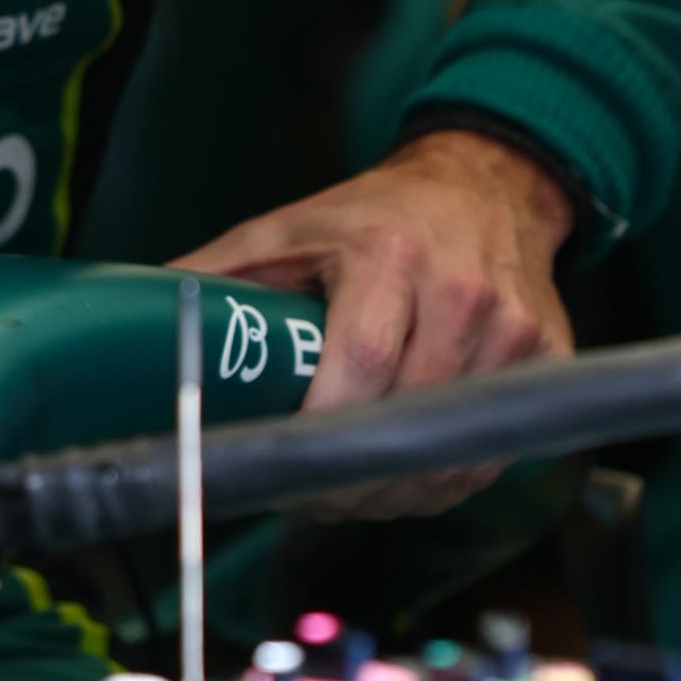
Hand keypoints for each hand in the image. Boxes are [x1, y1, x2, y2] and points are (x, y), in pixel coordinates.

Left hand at [175, 128, 573, 518]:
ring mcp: (515, 328)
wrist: (485, 186)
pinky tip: (405, 471)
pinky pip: (492, 453)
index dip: (320, 433)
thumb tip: (131, 323)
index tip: (284, 465)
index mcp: (390, 255)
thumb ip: (215, 276)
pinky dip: (445, 479)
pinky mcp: (549, 358)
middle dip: (351, 479)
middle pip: (407, 422)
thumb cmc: (375, 216)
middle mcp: (463, 291)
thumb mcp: (287, 230)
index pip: (361, 366)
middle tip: (307, 494)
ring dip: (396, 491)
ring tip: (349, 489)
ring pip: (453, 454)